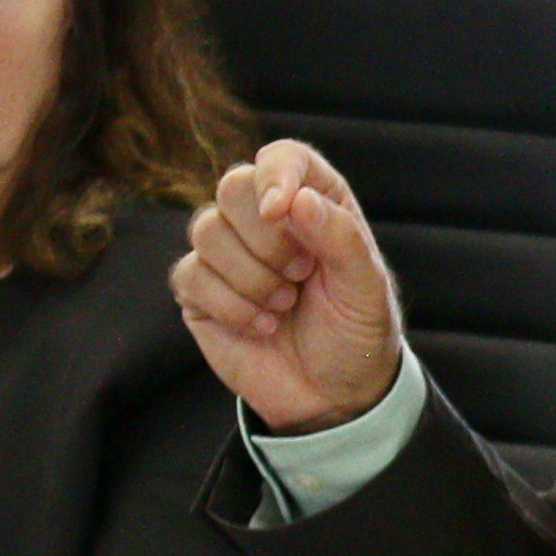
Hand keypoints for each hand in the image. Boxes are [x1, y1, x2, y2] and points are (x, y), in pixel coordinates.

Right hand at [171, 140, 403, 431]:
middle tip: (300, 276)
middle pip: (233, 186)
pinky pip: (190, 274)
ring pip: (206, 229)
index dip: (276, 175)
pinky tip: (262, 326)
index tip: (279, 211)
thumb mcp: (366, 286)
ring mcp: (227, 253)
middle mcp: (264, 219)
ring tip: (284, 305)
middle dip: (267, 240)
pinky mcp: (199, 290)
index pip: (283, 158)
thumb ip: (340, 236)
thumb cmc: (355, 333)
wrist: (333, 397)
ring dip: (251, 277)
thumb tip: (296, 199)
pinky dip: (230, 305)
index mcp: (313, 201)